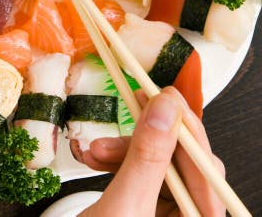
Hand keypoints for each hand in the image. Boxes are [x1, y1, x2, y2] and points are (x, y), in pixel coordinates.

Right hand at [79, 87, 224, 216]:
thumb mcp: (124, 204)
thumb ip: (147, 156)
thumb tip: (166, 108)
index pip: (206, 168)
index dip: (183, 127)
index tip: (161, 96)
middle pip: (182, 164)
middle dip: (144, 141)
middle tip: (124, 117)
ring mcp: (167, 216)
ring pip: (156, 165)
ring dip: (122, 150)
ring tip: (94, 151)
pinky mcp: (147, 211)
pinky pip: (139, 174)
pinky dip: (116, 162)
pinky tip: (96, 158)